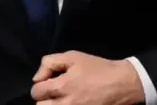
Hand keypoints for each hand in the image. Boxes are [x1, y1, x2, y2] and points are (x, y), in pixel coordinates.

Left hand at [30, 50, 144, 103]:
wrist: (120, 83)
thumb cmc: (96, 68)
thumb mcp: (73, 56)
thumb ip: (50, 63)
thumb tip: (37, 78)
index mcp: (62, 86)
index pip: (36, 92)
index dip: (40, 85)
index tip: (49, 81)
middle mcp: (66, 104)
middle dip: (44, 99)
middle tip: (54, 92)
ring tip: (61, 98)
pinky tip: (70, 103)